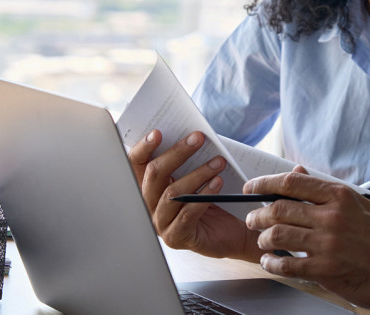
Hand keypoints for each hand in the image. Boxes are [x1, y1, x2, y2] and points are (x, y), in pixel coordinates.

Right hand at [126, 129, 262, 260]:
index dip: (143, 148)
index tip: (158, 133)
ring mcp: (160, 223)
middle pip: (155, 174)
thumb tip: (191, 135)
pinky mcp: (176, 237)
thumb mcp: (198, 175)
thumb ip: (188, 160)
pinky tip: (218, 183)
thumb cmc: (214, 199)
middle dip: (177, 153)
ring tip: (218, 162)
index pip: (136, 164)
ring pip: (172, 193)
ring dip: (197, 173)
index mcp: (150, 186)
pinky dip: (203, 196)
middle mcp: (149, 205)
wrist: (233, 232)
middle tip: (199, 138)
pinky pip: (187, 214)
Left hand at [244, 171, 369, 314]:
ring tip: (262, 242)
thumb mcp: (361, 206)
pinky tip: (270, 262)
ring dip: (262, 239)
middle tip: (252, 219)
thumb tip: (299, 174)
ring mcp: (328, 244)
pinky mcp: (325, 269)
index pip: (291, 183)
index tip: (251, 187)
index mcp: (340, 197)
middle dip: (258, 214)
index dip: (264, 183)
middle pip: (279, 208)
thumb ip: (329, 191)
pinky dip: (272, 263)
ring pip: (277, 235)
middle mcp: (332, 217)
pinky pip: (286, 264)